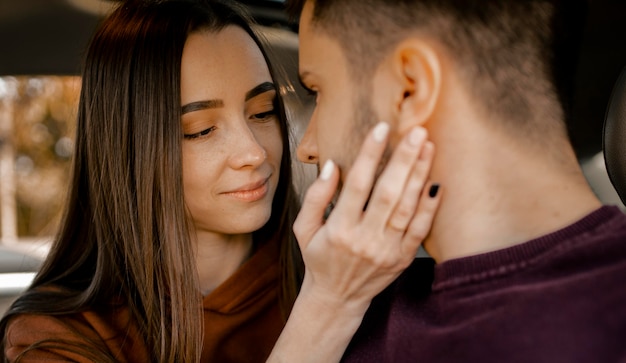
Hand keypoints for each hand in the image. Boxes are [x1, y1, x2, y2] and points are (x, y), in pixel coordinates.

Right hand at [293, 121, 440, 312]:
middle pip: (388, 193)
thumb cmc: (319, 258)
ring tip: (428, 147)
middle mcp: (365, 239)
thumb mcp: (304, 229)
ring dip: (419, 176)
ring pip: (407, 208)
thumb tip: (332, 166)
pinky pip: (419, 230)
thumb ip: (316, 197)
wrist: (337, 299)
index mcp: (339, 229)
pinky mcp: (402, 259)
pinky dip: (430, 207)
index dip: (370, 154)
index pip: (357, 184)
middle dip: (404, 160)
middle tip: (417, 131)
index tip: (382, 128)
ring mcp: (386, 250)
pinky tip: (436, 183)